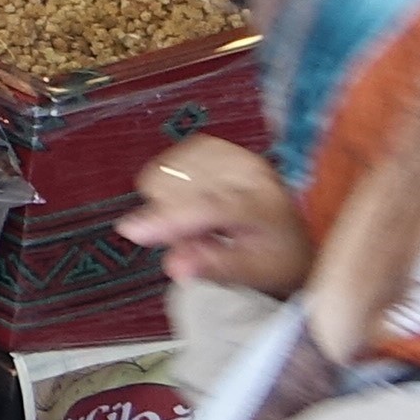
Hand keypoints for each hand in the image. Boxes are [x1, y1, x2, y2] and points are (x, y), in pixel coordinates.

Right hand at [123, 136, 311, 296]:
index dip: (168, 218)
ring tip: (193, 222)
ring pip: (170, 170)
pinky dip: (169, 183)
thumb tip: (175, 266)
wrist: (287, 237)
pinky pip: (168, 161)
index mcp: (264, 204)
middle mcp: (248, 171)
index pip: (211, 205)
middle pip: (183, 185)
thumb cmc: (271, 260)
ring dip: (169, 199)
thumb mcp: (251, 273)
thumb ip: (212, 266)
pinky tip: (185, 199)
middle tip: (193, 239)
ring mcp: (229, 153)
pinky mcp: (212, 146)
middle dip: (172, 217)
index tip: (132, 231)